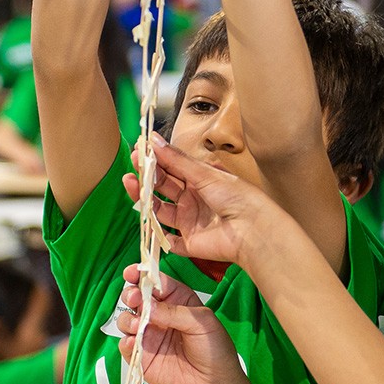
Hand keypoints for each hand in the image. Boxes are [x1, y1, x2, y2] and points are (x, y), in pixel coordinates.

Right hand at [117, 265, 242, 383]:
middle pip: (136, 298)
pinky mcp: (142, 357)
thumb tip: (148, 305)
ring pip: (126, 320)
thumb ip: (175, 312)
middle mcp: (160, 316)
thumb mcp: (202, 322)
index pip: (156, 283)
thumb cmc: (215, 349)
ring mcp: (149, 336)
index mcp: (178, 301)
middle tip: (134, 299)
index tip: (132, 271)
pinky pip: (126, 346)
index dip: (143, 275)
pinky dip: (126, 342)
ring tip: (138, 325)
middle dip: (131, 294)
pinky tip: (135, 342)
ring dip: (127, 319)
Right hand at [124, 134, 279, 266]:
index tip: (140, 149)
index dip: (157, 159)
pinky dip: (155, 231)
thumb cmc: (237, 197)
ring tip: (131, 182)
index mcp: (201, 182)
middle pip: (164, 187)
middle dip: (148, 175)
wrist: (252, 229)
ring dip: (144, 197)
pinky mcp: (188, 243)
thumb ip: (177, 160)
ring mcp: (190, 222)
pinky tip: (143, 213)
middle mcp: (194, 201)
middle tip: (134, 163)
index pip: (173, 168)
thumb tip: (154, 140)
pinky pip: (166, 239)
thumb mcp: (206, 174)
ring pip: (159, 210)